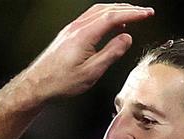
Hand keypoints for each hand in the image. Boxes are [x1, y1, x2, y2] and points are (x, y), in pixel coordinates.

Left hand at [23, 3, 153, 101]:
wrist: (36, 85)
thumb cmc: (60, 82)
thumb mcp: (91, 72)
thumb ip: (111, 53)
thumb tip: (126, 39)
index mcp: (84, 35)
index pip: (113, 17)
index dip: (133, 13)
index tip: (147, 14)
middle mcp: (76, 28)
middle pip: (106, 9)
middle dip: (128, 9)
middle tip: (144, 12)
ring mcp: (71, 29)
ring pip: (97, 11)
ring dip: (116, 11)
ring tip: (131, 16)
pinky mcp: (68, 34)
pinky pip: (90, 18)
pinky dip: (105, 16)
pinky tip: (110, 25)